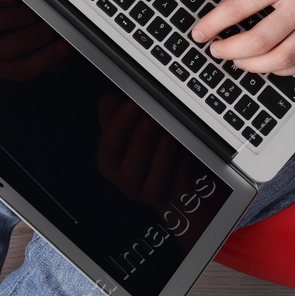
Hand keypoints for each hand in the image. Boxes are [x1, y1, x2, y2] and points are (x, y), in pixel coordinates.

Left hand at [0, 0, 71, 80]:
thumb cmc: (6, 27)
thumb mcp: (24, 47)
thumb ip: (45, 54)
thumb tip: (65, 57)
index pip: (22, 70)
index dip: (46, 59)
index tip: (65, 47)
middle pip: (4, 50)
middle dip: (33, 38)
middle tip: (53, 27)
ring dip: (16, 18)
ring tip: (34, 12)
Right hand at [95, 92, 195, 217]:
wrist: (162, 169)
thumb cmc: (139, 144)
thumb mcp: (123, 127)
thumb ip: (114, 112)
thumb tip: (112, 98)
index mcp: (110, 164)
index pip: (108, 147)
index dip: (119, 125)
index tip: (130, 105)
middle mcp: (127, 182)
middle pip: (129, 171)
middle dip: (141, 142)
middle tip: (151, 120)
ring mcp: (150, 194)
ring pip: (154, 185)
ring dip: (163, 156)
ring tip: (170, 134)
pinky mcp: (173, 197)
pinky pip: (178, 186)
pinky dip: (183, 168)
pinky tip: (185, 150)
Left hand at [189, 0, 294, 75]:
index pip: (238, 8)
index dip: (213, 24)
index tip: (200, 32)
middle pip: (257, 41)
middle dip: (228, 50)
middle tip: (215, 49)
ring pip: (280, 60)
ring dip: (251, 66)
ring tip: (237, 60)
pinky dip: (281, 69)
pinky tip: (268, 63)